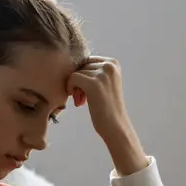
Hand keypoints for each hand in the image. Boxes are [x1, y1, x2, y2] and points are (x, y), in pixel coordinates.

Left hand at [68, 55, 145, 174]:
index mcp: (113, 62)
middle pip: (80, 65)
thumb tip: (70, 60)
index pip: (87, 59)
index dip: (83, 74)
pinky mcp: (93, 83)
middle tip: (82, 97)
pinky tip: (78, 101)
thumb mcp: (105, 82)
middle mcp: (109, 65)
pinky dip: (70, 89)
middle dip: (79, 81)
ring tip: (82, 101)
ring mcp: (102, 74)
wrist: (115, 126)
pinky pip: (72, 78)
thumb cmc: (106, 106)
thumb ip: (93, 70)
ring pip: (75, 72)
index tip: (86, 90)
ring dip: (75, 87)